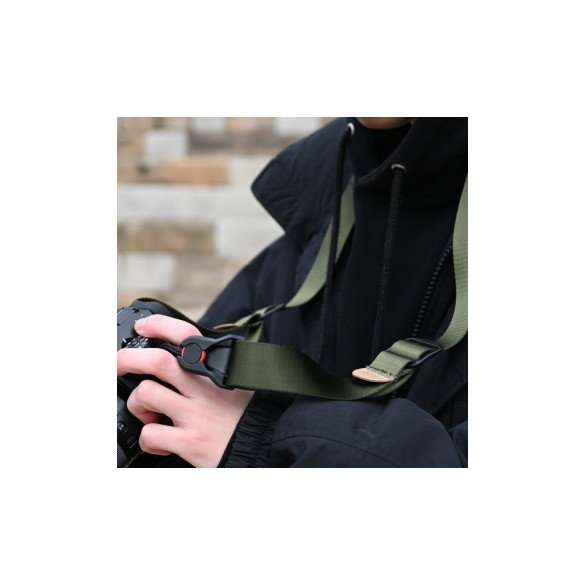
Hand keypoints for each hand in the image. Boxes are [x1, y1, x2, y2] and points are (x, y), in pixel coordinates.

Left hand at [117, 315, 253, 466]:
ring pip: (147, 394)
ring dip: (137, 404)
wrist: (264, 446)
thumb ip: (211, 368)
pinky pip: (151, 433)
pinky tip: (160, 440)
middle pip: (158, 361)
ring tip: (147, 412)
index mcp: (215, 369)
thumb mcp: (236, 381)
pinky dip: (149, 438)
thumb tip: (183, 354)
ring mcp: (196, 415)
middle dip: (128, 359)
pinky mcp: (189, 441)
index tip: (143, 327)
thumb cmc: (245, 415)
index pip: (186, 334)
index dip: (159, 325)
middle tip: (118, 365)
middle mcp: (204, 388)